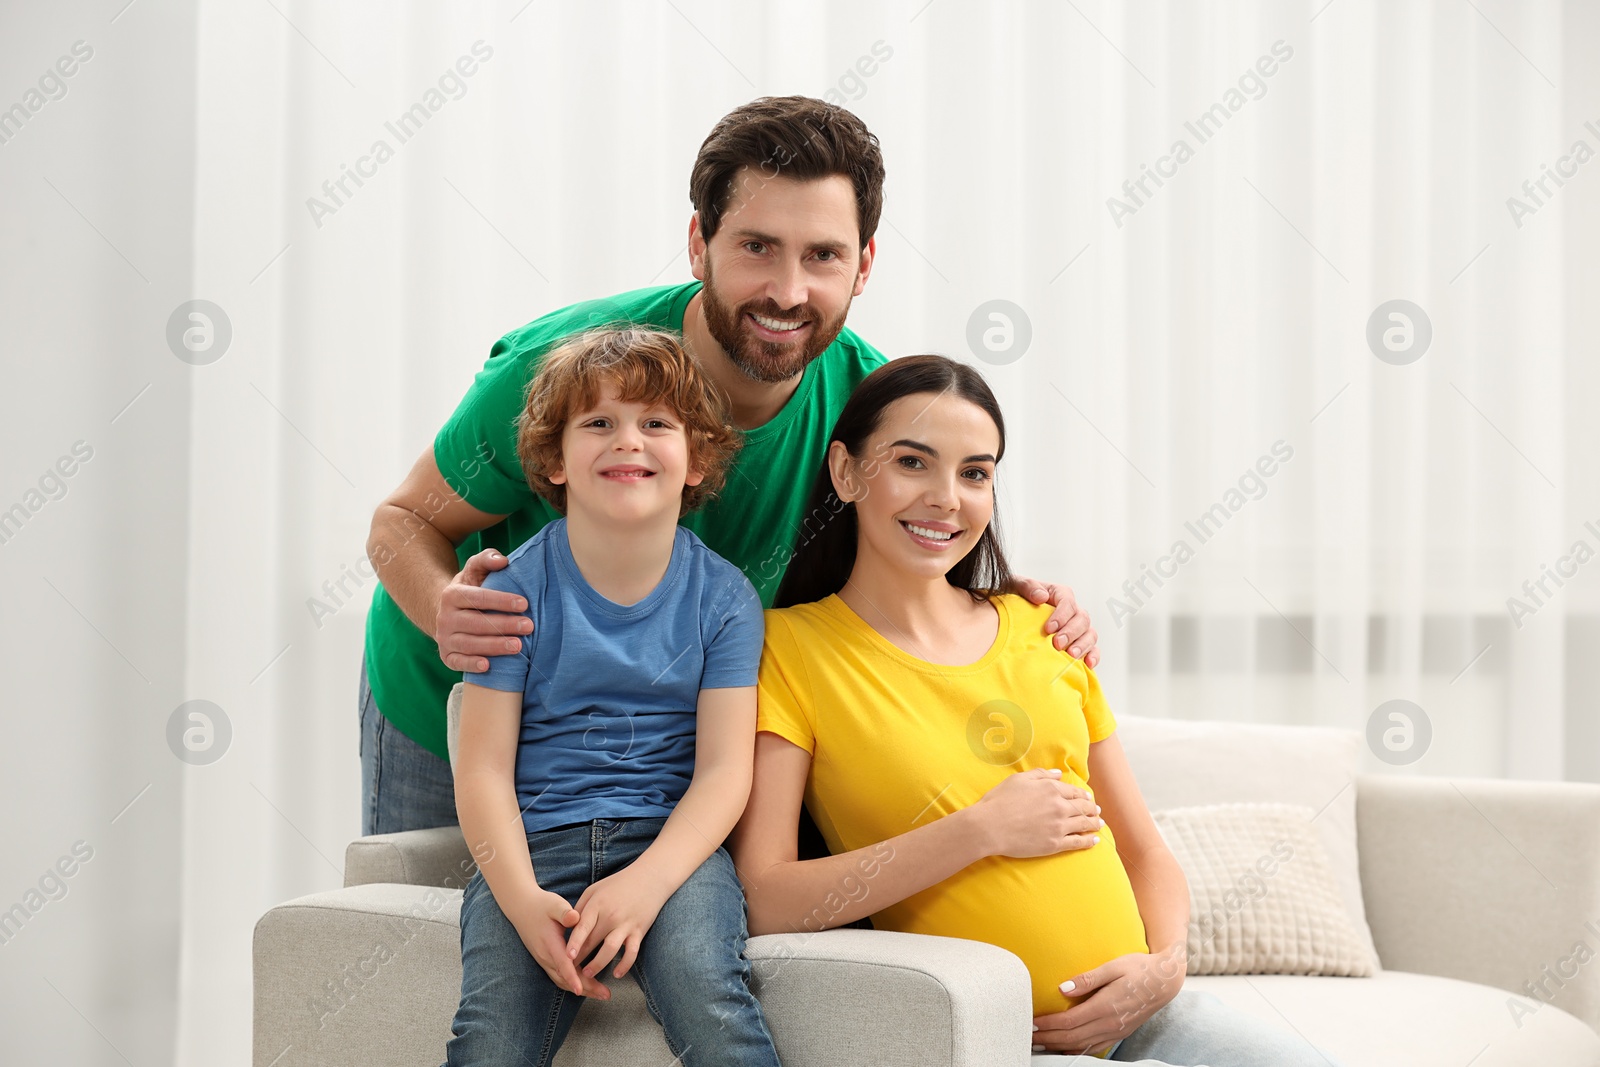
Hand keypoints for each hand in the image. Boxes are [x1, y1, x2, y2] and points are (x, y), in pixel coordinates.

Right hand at [436, 548, 530, 672]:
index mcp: (452, 595)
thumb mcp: (475, 570)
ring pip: (469, 644)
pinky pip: (457, 662)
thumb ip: (487, 559)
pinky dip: (471, 665)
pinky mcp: (446, 656)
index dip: (501, 601)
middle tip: (529, 626)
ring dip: (494, 646)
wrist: (448, 613)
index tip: (524, 604)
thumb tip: (503, 561)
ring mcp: (444, 638)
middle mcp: (445, 617)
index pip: (478, 598)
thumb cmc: (471, 590)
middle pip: (476, 623)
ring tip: (518, 646)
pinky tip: (488, 666)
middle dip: (504, 625)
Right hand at [508, 888, 612, 999]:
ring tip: (601, 994)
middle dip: (585, 988)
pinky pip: (559, 977)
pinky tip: (586, 987)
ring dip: (581, 989)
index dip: (572, 978)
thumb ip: (564, 912)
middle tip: (606, 995)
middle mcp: (545, 955)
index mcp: (549, 943)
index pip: (562, 963)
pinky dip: (572, 984)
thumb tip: (575, 917)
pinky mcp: (545, 960)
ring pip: (562, 980)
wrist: (522, 908)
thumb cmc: (541, 905)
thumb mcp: (554, 904)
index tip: (581, 990)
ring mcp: (544, 960)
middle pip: (565, 978)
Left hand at [565, 865, 671, 980]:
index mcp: (598, 904)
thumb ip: (580, 908)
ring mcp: (626, 924)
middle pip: (593, 942)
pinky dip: (625, 965)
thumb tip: (568, 929)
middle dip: (580, 958)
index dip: (574, 943)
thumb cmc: (617, 884)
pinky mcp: (639, 931)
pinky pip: (632, 952)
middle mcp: (612, 916)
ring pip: (610, 950)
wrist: (650, 878)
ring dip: (598, 965)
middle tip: (569, 971)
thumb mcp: (594, 890)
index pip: (583, 926)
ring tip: (587, 974)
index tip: (566, 957)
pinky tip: (617, 974)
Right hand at [971, 768, 1101, 858]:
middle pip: (1082, 807)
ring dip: (1094, 823)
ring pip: (1083, 824)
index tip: (1088, 798)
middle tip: (1097, 811)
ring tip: (1100, 824)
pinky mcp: (1055, 844)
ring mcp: (1058, 826)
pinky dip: (1088, 841)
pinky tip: (1095, 841)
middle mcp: (1059, 806)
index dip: (1083, 795)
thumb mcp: (1018, 779)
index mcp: (1051, 788)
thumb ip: (1041, 775)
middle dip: (1092, 809)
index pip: (1073, 791)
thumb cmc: (999, 801)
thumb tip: (1059, 774)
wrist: (989, 826)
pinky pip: (1077, 842)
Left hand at [1013, 576, 1098, 668]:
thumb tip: (1041, 597)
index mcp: (1059, 594)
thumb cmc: (1016, 599)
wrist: (1012, 617)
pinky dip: (1093, 656)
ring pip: (1090, 634)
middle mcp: (1073, 611)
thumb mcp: (1016, 586)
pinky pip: (1093, 650)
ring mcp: (1078, 628)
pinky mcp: (1079, 644)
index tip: (1048, 628)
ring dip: (1082, 645)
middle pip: (1082, 619)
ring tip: (1071, 655)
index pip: (1067, 602)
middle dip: (1071, 632)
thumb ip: (1028, 587)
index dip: (1061, 615)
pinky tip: (1087, 664)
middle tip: (1057, 644)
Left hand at [1031, 945, 1186, 1055]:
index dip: (1047, 1024)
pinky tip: (1065, 1048)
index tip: (1031, 1022)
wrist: (1165, 981)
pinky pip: (1094, 1048)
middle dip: (1047, 1038)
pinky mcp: (1119, 1033)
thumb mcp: (1113, 966)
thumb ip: (1088, 978)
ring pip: (1081, 1046)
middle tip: (1027, 1036)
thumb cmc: (1139, 968)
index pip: (1068, 1021)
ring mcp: (1115, 1031)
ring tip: (1040, 1044)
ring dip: (1058, 1046)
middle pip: (1071, 1038)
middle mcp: (1110, 1024)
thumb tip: (1062, 988)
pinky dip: (1076, 1050)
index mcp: (1105, 1007)